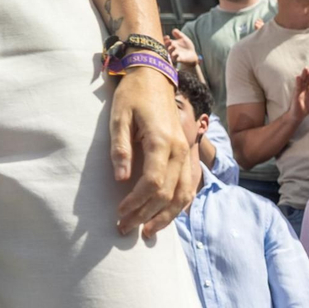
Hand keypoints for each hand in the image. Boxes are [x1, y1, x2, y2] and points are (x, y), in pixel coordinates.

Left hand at [111, 67, 195, 235]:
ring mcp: (185, 151)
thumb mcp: (118, 117)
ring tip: (148, 231)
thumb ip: (120, 148)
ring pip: (184, 194)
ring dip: (166, 216)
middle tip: (124, 228)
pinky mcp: (185, 151)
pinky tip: (168, 215)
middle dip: (146, 215)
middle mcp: (179, 150)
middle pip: (168, 194)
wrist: (154, 76)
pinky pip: (189, 184)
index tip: (119, 214)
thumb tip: (120, 179)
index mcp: (161, 142)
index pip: (153, 183)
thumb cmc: (132, 95)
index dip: (136, 203)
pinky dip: (180, 204)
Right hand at [164, 28, 199, 67]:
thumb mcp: (184, 39)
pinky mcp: (178, 59)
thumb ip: (179, 34)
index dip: (165, 39)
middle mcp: (172, 49)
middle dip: (167, 44)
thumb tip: (173, 30)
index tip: (168, 36)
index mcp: (172, 43)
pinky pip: (174, 59)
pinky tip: (177, 54)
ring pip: (170, 53)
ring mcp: (174, 54)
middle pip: (166, 46)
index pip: (166, 41)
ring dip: (171, 50)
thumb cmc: (187, 46)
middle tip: (169, 41)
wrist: (193, 55)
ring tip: (174, 46)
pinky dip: (175, 56)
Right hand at [288, 67, 308, 121]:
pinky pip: (297, 88)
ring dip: (303, 75)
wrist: (299, 114)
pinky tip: (298, 78)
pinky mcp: (296, 95)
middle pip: (307, 78)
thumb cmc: (307, 105)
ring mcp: (299, 90)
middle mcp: (303, 87)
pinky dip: (298, 83)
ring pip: (302, 81)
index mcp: (308, 87)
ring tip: (306, 68)